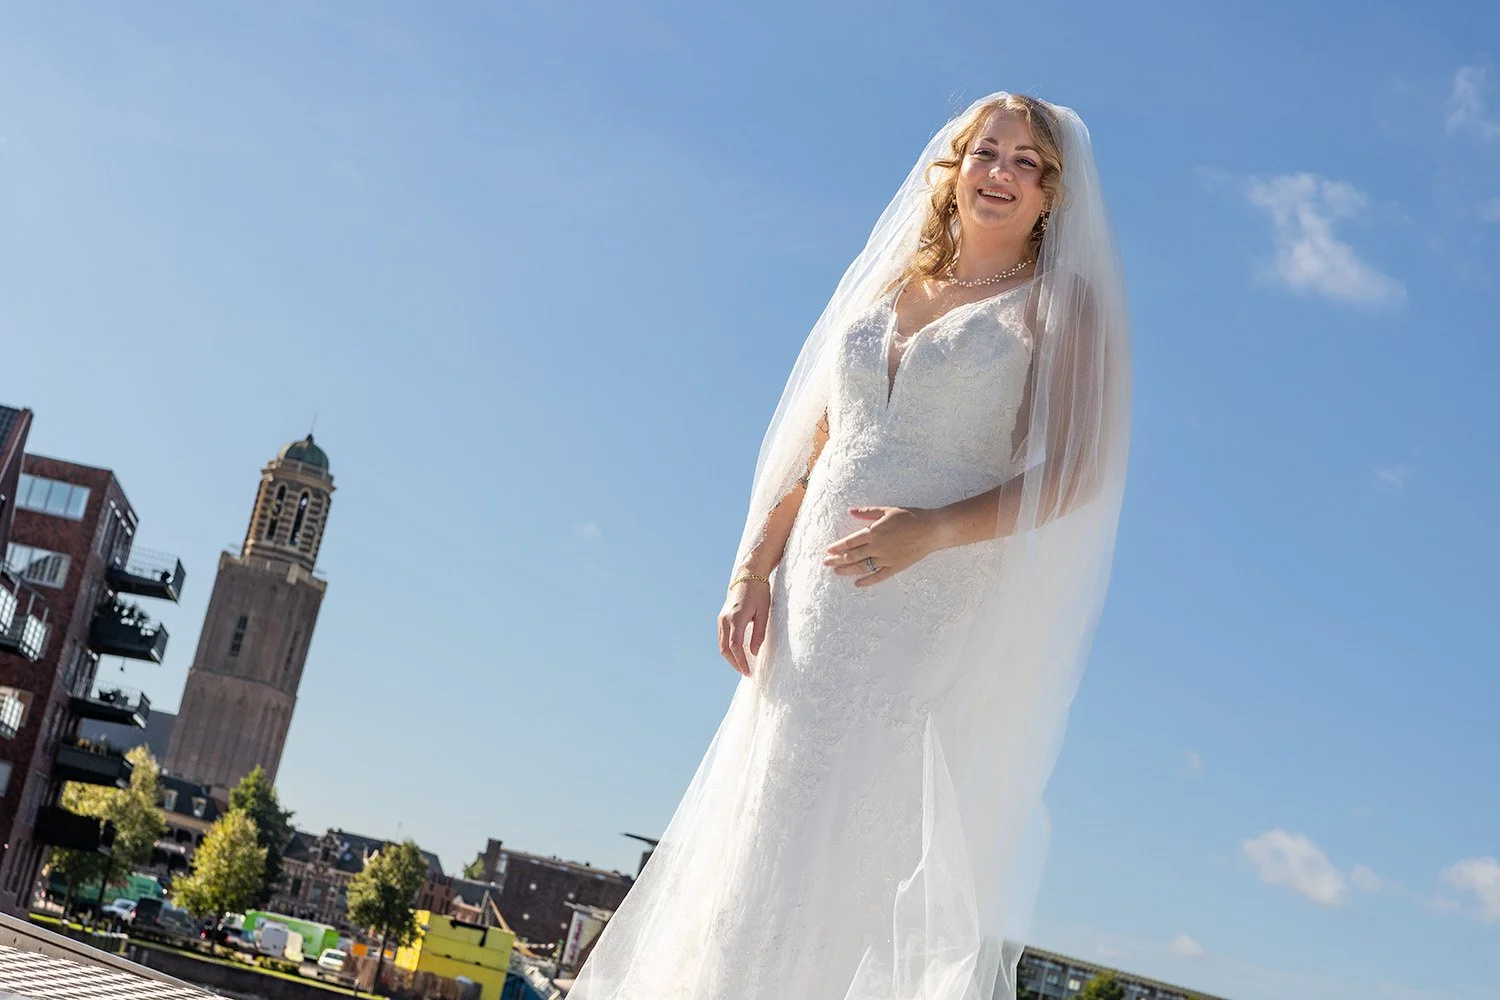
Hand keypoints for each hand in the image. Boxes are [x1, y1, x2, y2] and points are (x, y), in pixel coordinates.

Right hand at [718, 577, 771, 676]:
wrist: (748, 575)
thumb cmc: (759, 593)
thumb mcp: (764, 613)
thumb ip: (759, 634)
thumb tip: (755, 653)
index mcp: (736, 619)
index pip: (735, 647)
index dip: (741, 662)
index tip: (748, 672)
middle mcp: (725, 620)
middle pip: (725, 648)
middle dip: (734, 663)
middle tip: (746, 672)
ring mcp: (721, 619)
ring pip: (722, 644)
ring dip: (731, 657)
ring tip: (743, 665)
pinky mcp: (722, 618)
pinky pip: (722, 638)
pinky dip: (729, 648)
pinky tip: (738, 653)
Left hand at [823, 506, 937, 585]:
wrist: (931, 529)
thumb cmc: (910, 516)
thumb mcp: (887, 510)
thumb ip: (867, 512)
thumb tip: (850, 511)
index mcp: (874, 532)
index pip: (850, 542)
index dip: (837, 547)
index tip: (828, 551)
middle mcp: (877, 547)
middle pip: (852, 556)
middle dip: (837, 560)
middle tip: (826, 563)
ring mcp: (886, 559)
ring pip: (862, 567)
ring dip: (847, 570)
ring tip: (836, 572)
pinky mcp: (896, 567)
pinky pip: (879, 576)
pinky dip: (867, 581)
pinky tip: (857, 583)